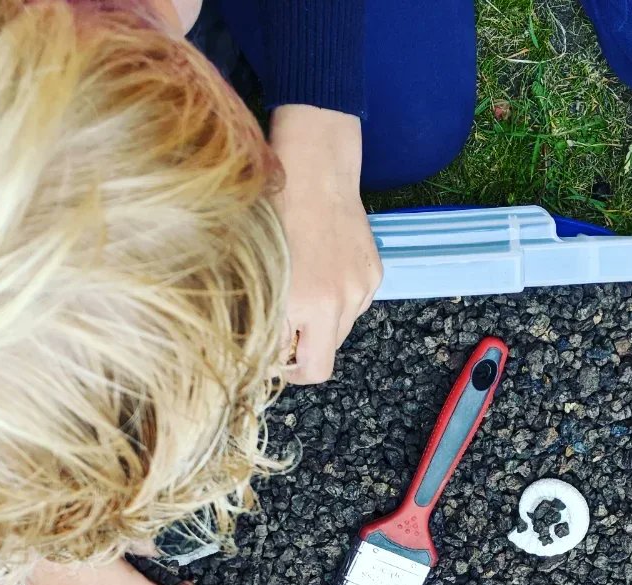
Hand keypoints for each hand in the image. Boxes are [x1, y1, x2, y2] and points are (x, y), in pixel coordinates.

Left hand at [270, 105, 381, 383]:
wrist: (315, 167)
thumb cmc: (274, 210)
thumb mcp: (258, 269)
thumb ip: (264, 317)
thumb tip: (264, 356)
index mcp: (305, 304)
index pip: (305, 370)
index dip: (284, 370)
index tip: (270, 360)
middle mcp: (339, 303)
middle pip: (326, 359)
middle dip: (302, 354)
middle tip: (281, 336)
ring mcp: (361, 289)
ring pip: (339, 333)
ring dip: (319, 326)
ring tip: (300, 291)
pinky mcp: (374, 275)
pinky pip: (353, 306)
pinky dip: (336, 301)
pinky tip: (321, 271)